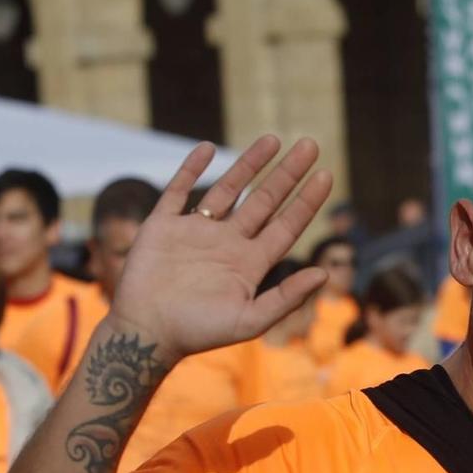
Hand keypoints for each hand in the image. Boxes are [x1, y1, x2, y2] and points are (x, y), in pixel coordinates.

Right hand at [108, 136, 335, 362]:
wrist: (146, 333)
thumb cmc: (198, 333)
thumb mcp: (250, 320)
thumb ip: (286, 298)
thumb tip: (323, 272)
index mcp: (249, 264)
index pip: (286, 225)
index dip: (306, 201)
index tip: (326, 175)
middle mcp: (227, 243)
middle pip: (264, 201)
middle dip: (286, 173)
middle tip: (309, 145)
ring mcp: (196, 231)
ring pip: (228, 189)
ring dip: (249, 164)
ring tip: (273, 139)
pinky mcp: (164, 225)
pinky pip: (180, 190)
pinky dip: (192, 168)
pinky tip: (209, 148)